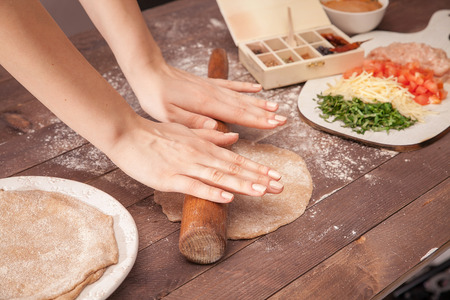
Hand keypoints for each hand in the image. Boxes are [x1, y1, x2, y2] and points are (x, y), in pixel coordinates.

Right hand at [107, 116, 283, 202]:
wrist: (127, 134)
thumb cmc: (155, 134)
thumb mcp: (186, 130)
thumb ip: (211, 135)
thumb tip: (234, 137)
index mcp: (204, 145)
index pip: (236, 158)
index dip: (257, 168)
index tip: (275, 176)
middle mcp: (199, 155)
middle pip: (234, 168)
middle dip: (258, 178)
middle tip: (279, 186)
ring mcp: (185, 166)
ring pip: (219, 176)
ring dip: (242, 184)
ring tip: (262, 191)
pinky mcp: (169, 178)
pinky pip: (194, 186)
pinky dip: (212, 191)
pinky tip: (228, 197)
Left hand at [127, 63, 286, 129]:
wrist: (148, 71)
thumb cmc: (156, 96)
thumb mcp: (170, 116)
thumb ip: (195, 123)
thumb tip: (220, 129)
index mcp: (206, 104)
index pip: (238, 114)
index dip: (258, 120)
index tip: (274, 124)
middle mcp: (213, 94)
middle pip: (244, 105)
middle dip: (265, 113)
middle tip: (283, 119)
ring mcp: (212, 87)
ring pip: (241, 96)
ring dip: (259, 102)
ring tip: (276, 107)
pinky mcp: (207, 83)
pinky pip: (230, 85)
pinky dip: (245, 88)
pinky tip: (256, 89)